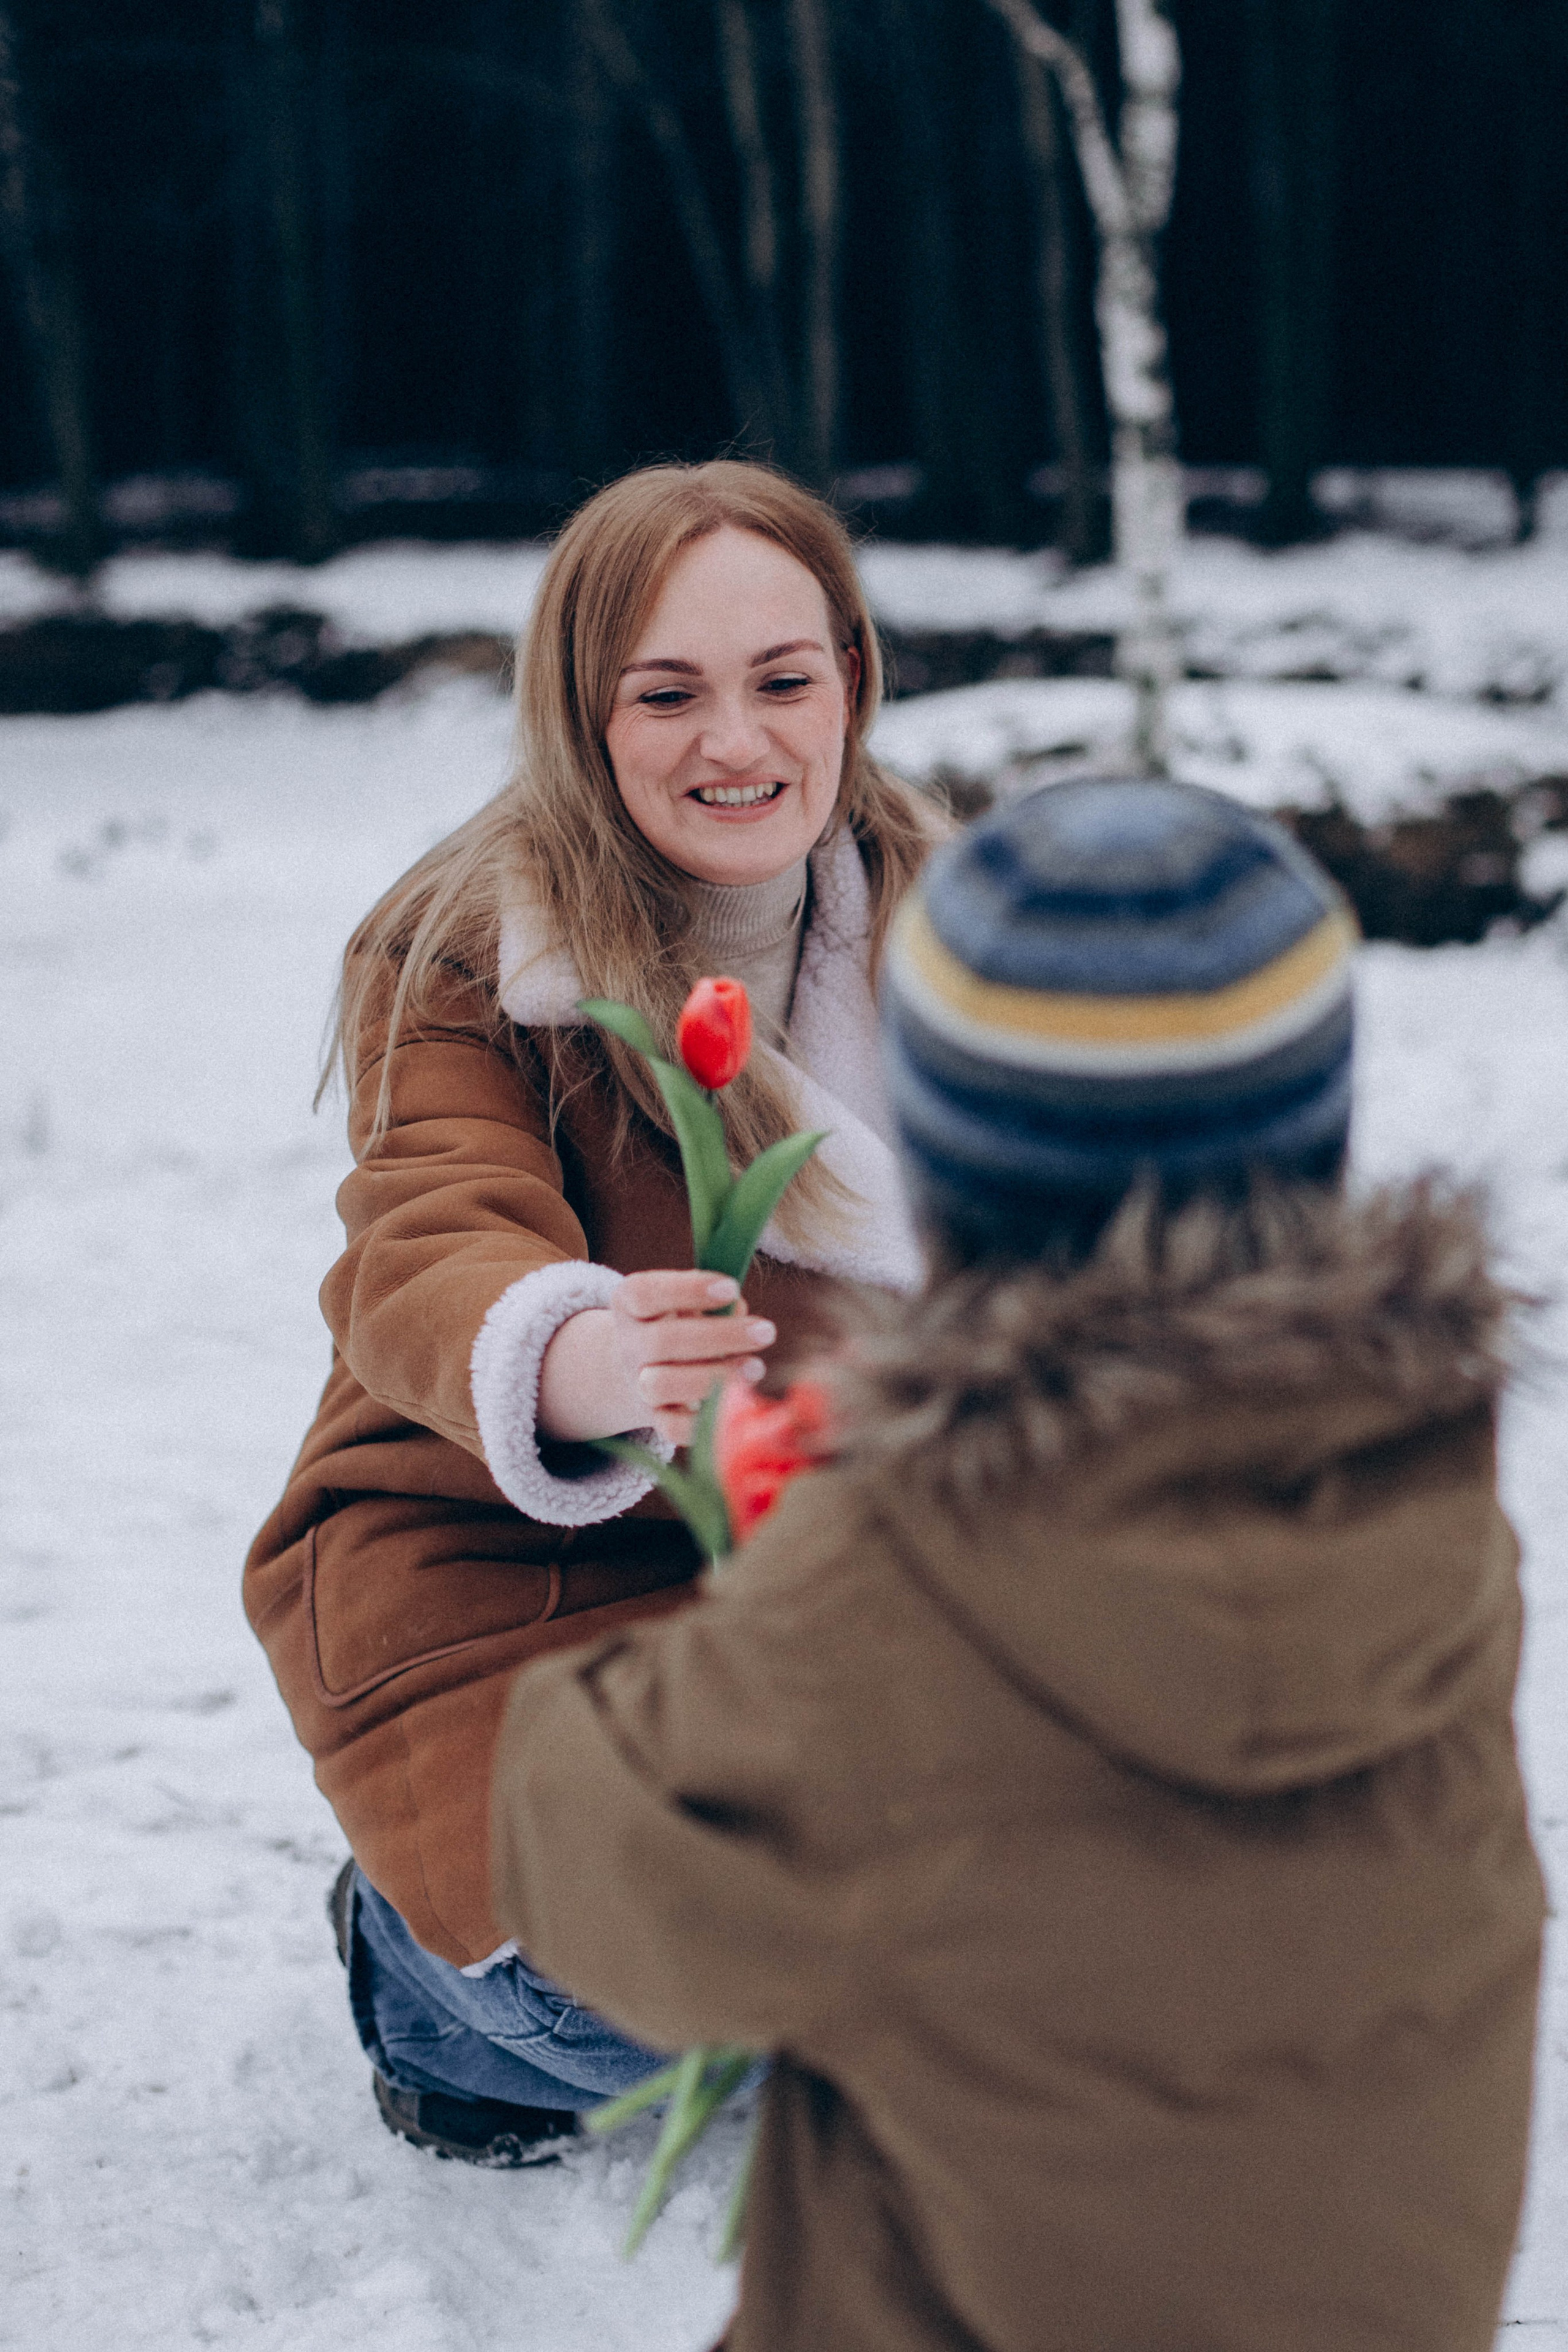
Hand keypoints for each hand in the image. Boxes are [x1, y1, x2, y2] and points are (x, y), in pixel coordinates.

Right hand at [537, 1271, 774, 1449]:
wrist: (642, 1367)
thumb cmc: (679, 1321)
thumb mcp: (688, 1300)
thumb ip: (712, 1300)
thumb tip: (737, 1308)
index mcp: (628, 1304)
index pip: (644, 1292)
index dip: (687, 1289)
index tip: (731, 1287)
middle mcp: (628, 1344)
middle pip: (662, 1341)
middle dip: (719, 1336)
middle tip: (766, 1331)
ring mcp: (638, 1384)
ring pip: (663, 1385)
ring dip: (714, 1377)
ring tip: (756, 1367)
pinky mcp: (656, 1417)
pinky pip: (674, 1427)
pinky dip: (707, 1419)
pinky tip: (740, 1400)